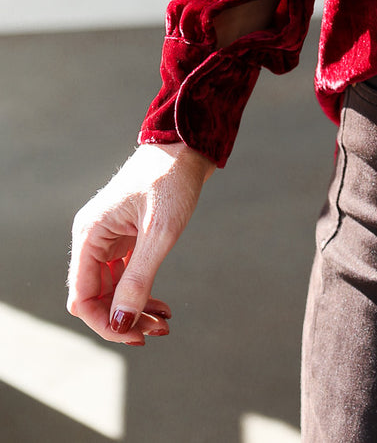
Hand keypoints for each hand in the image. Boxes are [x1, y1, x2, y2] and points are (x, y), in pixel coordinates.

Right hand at [68, 142, 214, 344]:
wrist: (187, 145)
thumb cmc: (172, 180)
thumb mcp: (159, 233)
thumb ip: (139, 280)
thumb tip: (120, 324)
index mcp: (90, 234)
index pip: (82, 298)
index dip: (105, 324)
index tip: (135, 336)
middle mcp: (93, 238)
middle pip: (96, 298)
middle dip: (123, 319)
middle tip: (157, 331)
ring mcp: (108, 238)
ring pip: (112, 290)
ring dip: (134, 310)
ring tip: (164, 323)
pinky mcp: (125, 237)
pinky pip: (125, 276)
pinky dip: (141, 293)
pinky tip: (161, 307)